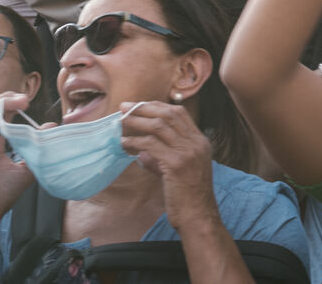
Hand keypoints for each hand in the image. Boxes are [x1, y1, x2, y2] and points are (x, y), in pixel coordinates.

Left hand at [119, 101, 218, 231]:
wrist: (198, 216)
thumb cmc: (187, 197)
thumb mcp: (178, 171)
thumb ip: (162, 158)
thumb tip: (141, 152)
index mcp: (200, 141)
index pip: (179, 113)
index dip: (157, 106)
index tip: (139, 105)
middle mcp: (196, 143)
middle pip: (168, 114)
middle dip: (144, 108)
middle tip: (125, 107)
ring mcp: (188, 152)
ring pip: (158, 126)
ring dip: (136, 122)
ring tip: (121, 122)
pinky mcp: (176, 163)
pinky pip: (150, 145)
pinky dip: (134, 142)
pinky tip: (124, 144)